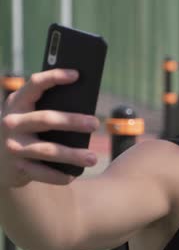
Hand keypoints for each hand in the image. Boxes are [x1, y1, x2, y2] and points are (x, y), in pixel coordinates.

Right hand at [0, 69, 98, 186]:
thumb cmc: (29, 129)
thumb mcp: (32, 113)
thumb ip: (51, 105)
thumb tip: (86, 101)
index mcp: (18, 103)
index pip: (35, 84)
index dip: (54, 77)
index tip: (77, 74)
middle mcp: (12, 122)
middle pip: (46, 119)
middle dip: (72, 121)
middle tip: (95, 123)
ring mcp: (13, 146)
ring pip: (47, 150)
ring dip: (72, 155)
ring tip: (93, 158)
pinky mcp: (16, 167)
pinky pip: (41, 173)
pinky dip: (58, 175)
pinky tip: (73, 175)